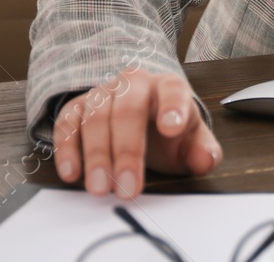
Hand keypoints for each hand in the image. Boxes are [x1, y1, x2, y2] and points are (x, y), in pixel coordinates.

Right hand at [53, 69, 222, 199]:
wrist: (144, 120)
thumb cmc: (169, 132)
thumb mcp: (191, 141)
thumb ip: (203, 151)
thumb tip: (206, 160)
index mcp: (168, 87)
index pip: (173, 91)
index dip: (172, 107)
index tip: (171, 128)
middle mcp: (134, 84)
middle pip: (127, 110)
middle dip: (126, 151)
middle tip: (128, 187)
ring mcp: (104, 93)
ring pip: (95, 117)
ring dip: (96, 155)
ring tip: (100, 188)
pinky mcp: (78, 107)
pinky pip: (68, 123)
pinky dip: (67, 148)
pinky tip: (72, 173)